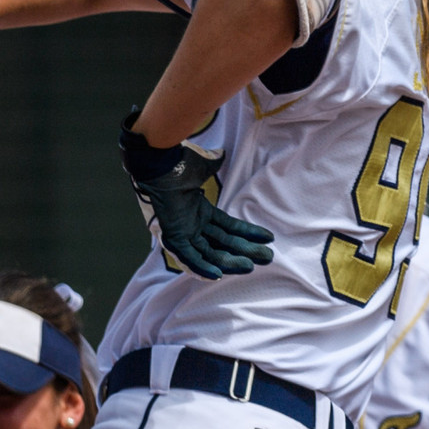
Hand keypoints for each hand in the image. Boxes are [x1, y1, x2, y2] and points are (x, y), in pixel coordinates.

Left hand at [121, 125, 272, 278]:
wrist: (160, 166)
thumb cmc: (178, 165)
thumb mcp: (201, 165)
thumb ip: (212, 163)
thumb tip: (219, 154)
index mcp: (201, 211)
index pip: (230, 226)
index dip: (249, 233)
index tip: (268, 238)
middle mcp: (194, 225)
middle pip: (225, 243)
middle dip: (246, 251)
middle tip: (267, 258)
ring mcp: (185, 232)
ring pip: (211, 253)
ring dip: (230, 261)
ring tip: (251, 266)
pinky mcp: (174, 238)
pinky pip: (190, 257)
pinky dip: (203, 266)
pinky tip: (219, 274)